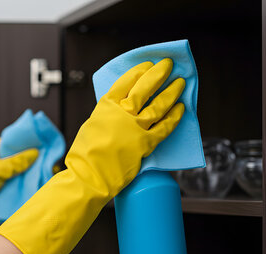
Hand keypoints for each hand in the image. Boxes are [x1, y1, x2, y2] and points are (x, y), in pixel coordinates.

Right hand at [0, 59, 184, 253]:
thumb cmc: (84, 156)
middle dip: (159, 74)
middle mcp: (121, 113)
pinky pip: (165, 126)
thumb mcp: (91, 125)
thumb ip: (107, 115)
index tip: (148, 65)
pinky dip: (174, 116)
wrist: (88, 177)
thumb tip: (119, 110)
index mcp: (105, 106)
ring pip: (158, 104)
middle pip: (144, 87)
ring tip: (180, 83)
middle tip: (168, 66)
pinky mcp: (145, 144)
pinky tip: (181, 108)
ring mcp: (135, 128)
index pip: (125, 81)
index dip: (139, 71)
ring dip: (171, 92)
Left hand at [0, 138, 36, 253]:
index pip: (15, 139)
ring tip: (47, 167)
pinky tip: (38, 178)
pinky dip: (27, 177)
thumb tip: (36, 153)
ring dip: (31, 167)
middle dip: (33, 155)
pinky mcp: (4, 181)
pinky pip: (19, 176)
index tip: (43, 140)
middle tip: (49, 156)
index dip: (28, 139)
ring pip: (20, 165)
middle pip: (20, 152)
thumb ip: (18, 161)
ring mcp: (2, 169)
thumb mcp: (1, 170)